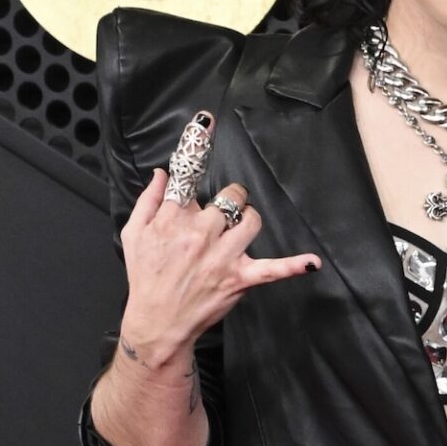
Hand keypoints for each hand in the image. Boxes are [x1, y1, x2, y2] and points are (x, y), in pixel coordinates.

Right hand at [117, 137, 319, 367]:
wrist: (157, 322)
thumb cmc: (146, 277)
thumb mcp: (134, 235)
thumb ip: (147, 201)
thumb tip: (160, 173)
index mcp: (171, 220)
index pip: (186, 178)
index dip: (194, 150)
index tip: (204, 123)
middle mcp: (198, 234)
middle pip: (229, 198)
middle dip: (229, 201)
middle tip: (222, 213)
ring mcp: (221, 256)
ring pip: (250, 219)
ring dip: (249, 219)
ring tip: (239, 229)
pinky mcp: (240, 277)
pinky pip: (272, 269)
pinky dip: (293, 266)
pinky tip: (312, 262)